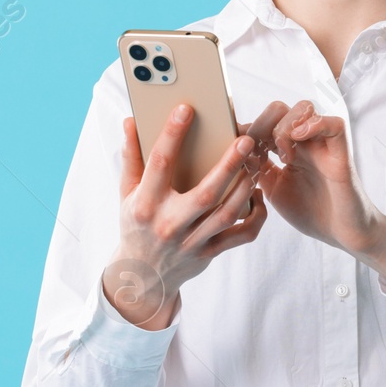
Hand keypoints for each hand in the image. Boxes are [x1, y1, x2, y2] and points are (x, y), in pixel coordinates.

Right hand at [105, 103, 266, 328]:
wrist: (141, 278)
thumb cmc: (136, 225)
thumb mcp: (126, 193)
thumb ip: (131, 157)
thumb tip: (130, 121)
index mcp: (144, 204)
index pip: (159, 164)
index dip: (172, 135)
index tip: (186, 108)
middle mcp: (169, 224)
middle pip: (206, 193)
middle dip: (228, 165)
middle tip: (245, 140)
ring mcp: (191, 242)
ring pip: (227, 213)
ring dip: (245, 187)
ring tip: (255, 163)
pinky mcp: (209, 254)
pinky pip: (240, 235)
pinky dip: (255, 216)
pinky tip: (258, 195)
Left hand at [252, 99, 385, 290]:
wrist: (343, 234)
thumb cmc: (312, 213)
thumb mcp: (274, 190)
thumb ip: (259, 169)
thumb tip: (238, 152)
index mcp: (288, 149)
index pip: (264, 123)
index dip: (248, 129)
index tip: (236, 147)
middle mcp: (305, 142)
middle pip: (280, 109)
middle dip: (262, 124)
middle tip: (259, 151)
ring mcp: (323, 145)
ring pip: (303, 109)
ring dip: (285, 127)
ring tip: (283, 155)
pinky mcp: (341, 153)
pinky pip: (334, 124)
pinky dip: (314, 125)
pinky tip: (300, 141)